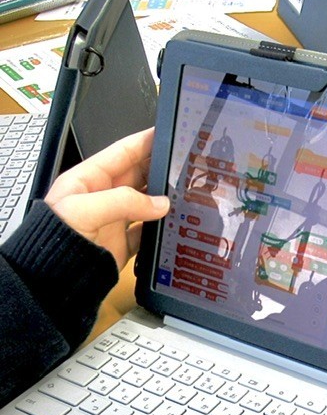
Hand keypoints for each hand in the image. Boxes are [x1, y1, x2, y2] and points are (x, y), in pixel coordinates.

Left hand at [44, 128, 169, 270]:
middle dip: (160, 168)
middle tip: (182, 164)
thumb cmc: (56, 239)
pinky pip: (148, 229)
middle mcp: (103, 197)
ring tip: (183, 191)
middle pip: (139, 175)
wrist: (53, 281)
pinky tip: (173, 222)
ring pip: (147, 201)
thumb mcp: (84, 210)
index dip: (144, 141)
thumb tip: (160, 204)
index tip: (166, 133)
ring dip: (164, 197)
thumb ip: (124, 201)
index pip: (122, 152)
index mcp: (88, 180)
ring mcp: (114, 219)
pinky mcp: (123, 242)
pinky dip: (161, 226)